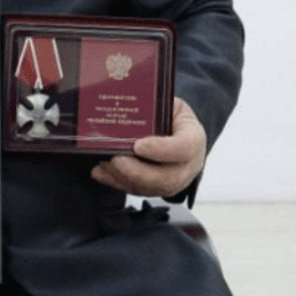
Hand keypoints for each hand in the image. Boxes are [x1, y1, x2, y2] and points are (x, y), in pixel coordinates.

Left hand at [90, 98, 207, 197]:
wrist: (180, 130)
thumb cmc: (173, 115)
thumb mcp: (171, 105)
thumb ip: (154, 108)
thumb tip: (125, 106)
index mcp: (194, 139)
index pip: (183, 148)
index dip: (161, 150)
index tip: (138, 145)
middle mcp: (188, 165)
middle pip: (167, 179)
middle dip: (137, 172)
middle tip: (115, 159)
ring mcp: (174, 181)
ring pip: (150, 189)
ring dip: (123, 178)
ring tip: (104, 163)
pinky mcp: (158, 189)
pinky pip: (138, 191)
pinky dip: (116, 182)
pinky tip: (101, 171)